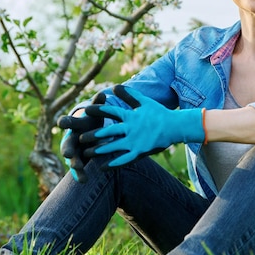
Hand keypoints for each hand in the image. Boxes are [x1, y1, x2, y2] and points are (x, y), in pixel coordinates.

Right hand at [58, 91, 106, 182]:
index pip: (67, 122)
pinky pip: (79, 169)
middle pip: (67, 144)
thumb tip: (104, 93)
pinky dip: (81, 175)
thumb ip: (98, 105)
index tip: (61, 123)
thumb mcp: (96, 112)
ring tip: (78, 169)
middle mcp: (71, 138)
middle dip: (67, 148)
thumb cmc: (92, 120)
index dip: (64, 122)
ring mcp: (75, 151)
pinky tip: (84, 181)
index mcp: (75, 124)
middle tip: (68, 154)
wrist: (91, 132)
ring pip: (72, 159)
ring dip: (75, 164)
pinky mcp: (80, 161)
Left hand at [81, 84, 204, 168]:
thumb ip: (129, 94)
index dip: (97, 111)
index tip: (84, 110)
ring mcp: (135, 141)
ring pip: (112, 147)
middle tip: (80, 138)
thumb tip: (115, 86)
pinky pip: (123, 160)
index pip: (110, 111)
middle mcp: (130, 128)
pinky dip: (112, 164)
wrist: (175, 126)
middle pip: (107, 132)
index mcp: (131, 116)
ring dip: (98, 150)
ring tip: (86, 154)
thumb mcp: (144, 102)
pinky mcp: (139, 152)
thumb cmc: (159, 113)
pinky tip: (102, 168)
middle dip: (92, 135)